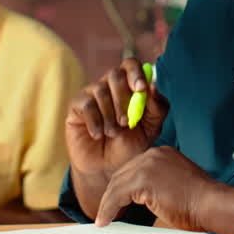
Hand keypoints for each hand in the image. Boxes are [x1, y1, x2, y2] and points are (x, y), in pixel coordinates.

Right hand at [65, 58, 168, 178]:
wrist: (107, 168)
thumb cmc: (130, 146)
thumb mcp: (151, 129)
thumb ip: (157, 108)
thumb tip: (152, 86)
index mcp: (129, 86)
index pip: (131, 64)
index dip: (136, 73)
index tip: (141, 89)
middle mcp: (109, 85)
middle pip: (114, 74)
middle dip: (123, 99)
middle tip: (126, 122)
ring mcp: (91, 94)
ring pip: (100, 90)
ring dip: (110, 116)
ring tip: (113, 133)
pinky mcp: (76, 106)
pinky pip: (86, 105)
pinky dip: (95, 122)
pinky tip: (98, 135)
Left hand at [95, 146, 221, 231]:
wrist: (212, 203)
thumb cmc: (202, 201)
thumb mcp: (177, 185)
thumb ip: (159, 186)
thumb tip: (144, 201)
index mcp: (162, 154)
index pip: (134, 168)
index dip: (123, 186)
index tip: (117, 200)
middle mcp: (153, 154)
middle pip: (122, 174)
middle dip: (111, 194)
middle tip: (105, 211)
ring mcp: (147, 165)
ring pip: (116, 185)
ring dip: (107, 204)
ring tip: (103, 218)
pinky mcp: (142, 180)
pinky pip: (116, 196)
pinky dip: (108, 209)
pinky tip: (105, 220)